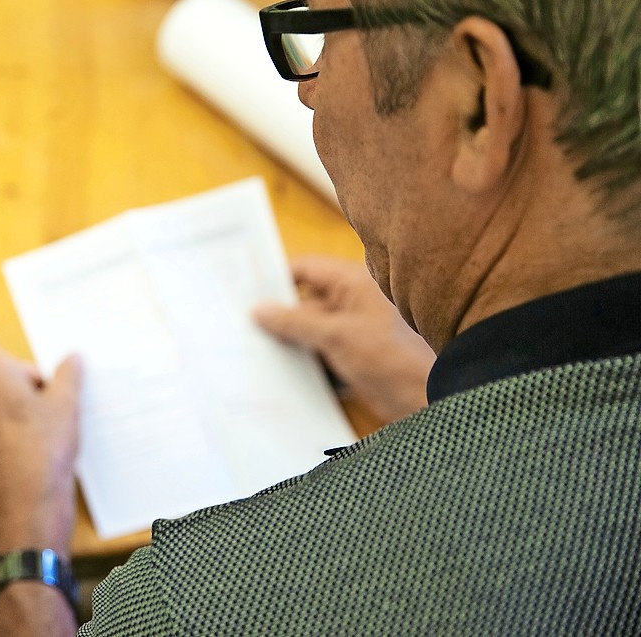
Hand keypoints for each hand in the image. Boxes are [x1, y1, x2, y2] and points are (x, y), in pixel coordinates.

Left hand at [0, 312, 82, 556]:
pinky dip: (10, 432)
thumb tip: (72, 359)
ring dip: (17, 406)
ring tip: (51, 428)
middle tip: (55, 394)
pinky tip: (37, 451)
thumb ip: (68, 376)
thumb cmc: (44, 455)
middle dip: (22, 377)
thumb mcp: (67, 408)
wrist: (24, 516)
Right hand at [253, 256, 434, 423]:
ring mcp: (350, 332)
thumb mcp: (337, 336)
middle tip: (238, 322)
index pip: (304, 269)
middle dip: (276, 315)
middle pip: (302, 302)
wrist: (429, 399)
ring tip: (248, 349)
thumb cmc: (393, 358)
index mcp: (352, 283)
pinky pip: (317, 355)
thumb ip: (296, 321)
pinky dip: (301, 362)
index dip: (275, 277)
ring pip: (307, 331)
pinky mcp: (350, 358)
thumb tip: (260, 310)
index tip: (244, 288)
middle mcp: (350, 303)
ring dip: (286, 342)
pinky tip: (274, 371)